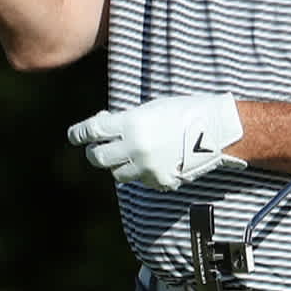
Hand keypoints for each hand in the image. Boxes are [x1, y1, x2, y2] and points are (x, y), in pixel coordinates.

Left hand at [66, 93, 246, 190]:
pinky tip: (152, 160)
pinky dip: (140, 172)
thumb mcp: (152, 108)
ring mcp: (146, 167)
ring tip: (128, 155)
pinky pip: (140, 180)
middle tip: (98, 147)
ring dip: (117, 164)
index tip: (74, 136)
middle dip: (95, 151)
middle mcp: (134, 148)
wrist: (216, 130)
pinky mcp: (159, 181)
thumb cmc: (186, 111)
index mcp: (131, 124)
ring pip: (116, 173)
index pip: (92, 131)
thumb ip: (127, 121)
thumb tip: (107, 129)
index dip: (78, 134)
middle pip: (97, 157)